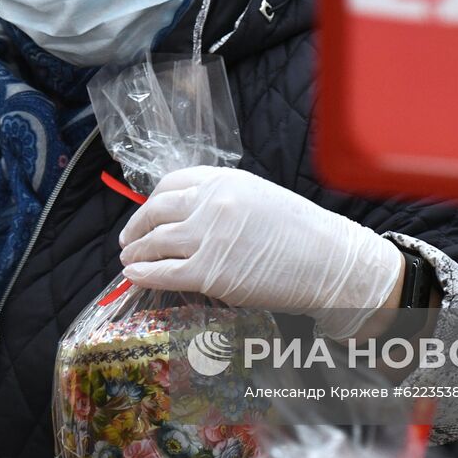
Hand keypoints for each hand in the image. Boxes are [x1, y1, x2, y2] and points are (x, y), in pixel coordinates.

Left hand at [118, 166, 403, 338]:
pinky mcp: (209, 273)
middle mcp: (210, 203)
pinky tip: (134, 276)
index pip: (171, 183)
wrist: (329, 261)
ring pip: (154, 243)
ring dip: (135, 252)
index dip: (152, 200)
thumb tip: (191, 215)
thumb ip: (224, 199)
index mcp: (224, 180)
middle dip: (137, 226)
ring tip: (129, 260)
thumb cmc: (302, 233)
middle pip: (156, 211)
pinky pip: (163, 273)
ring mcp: (208, 238)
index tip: (147, 212)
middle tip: (129, 239)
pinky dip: (143, 274)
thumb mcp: (259, 197)